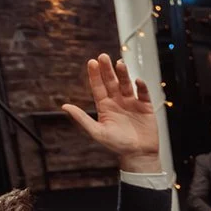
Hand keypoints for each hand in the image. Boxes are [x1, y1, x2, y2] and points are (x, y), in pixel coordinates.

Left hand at [61, 54, 159, 172]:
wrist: (139, 155)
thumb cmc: (117, 145)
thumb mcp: (97, 132)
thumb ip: (82, 118)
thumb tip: (64, 106)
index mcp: (105, 106)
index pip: (98, 87)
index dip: (95, 75)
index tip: (92, 62)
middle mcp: (117, 101)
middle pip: (111, 81)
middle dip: (107, 69)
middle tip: (103, 56)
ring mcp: (132, 103)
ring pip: (126, 84)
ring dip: (123, 74)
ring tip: (120, 64)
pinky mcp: (146, 106)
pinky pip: (144, 93)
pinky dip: (141, 86)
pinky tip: (138, 81)